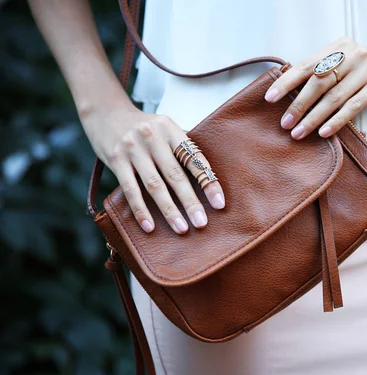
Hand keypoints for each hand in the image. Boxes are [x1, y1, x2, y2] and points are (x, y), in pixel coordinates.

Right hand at [81, 103, 225, 233]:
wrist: (105, 112)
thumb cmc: (143, 127)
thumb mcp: (164, 128)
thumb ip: (181, 148)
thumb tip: (207, 178)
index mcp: (171, 129)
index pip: (195, 159)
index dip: (208, 182)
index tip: (220, 204)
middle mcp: (153, 136)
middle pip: (176, 175)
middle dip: (190, 202)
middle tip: (202, 223)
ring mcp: (133, 148)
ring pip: (154, 185)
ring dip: (169, 210)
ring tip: (181, 229)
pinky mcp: (116, 159)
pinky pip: (131, 189)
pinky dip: (140, 210)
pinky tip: (149, 227)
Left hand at [263, 36, 366, 138]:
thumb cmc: (359, 81)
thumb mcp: (340, 73)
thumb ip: (319, 78)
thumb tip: (284, 99)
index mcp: (338, 46)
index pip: (307, 65)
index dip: (287, 82)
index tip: (270, 99)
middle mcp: (354, 52)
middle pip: (319, 82)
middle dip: (299, 105)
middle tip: (285, 124)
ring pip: (334, 97)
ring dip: (314, 118)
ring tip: (299, 133)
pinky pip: (353, 106)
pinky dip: (336, 121)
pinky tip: (324, 133)